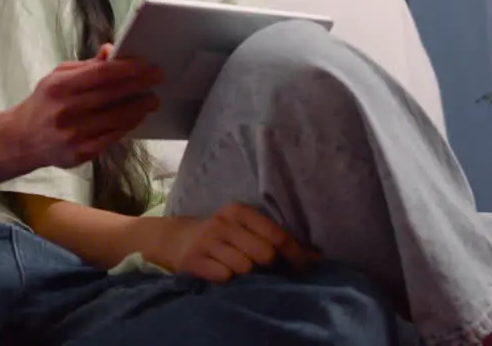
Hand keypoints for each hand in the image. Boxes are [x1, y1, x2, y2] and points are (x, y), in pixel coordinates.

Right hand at [9, 56, 162, 169]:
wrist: (23, 139)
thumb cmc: (46, 103)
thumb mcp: (58, 77)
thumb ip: (86, 66)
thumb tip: (111, 51)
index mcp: (58, 87)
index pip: (98, 75)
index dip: (125, 68)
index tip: (145, 63)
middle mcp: (65, 111)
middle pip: (110, 95)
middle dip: (139, 85)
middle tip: (158, 77)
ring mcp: (72, 134)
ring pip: (114, 118)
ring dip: (138, 108)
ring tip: (152, 100)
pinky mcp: (79, 153)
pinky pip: (111, 138)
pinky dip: (127, 126)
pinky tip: (137, 117)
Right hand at [150, 202, 320, 282]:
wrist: (176, 239)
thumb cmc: (221, 234)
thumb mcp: (243, 226)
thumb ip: (272, 237)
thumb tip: (315, 257)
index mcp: (240, 211)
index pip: (277, 235)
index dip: (297, 254)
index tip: (309, 268)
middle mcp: (224, 223)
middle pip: (264, 254)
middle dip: (271, 267)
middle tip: (270, 271)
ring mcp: (207, 241)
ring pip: (245, 268)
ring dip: (248, 275)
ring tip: (241, 269)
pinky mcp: (194, 260)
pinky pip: (224, 277)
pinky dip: (228, 279)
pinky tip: (223, 273)